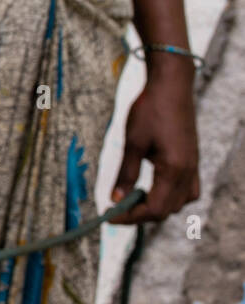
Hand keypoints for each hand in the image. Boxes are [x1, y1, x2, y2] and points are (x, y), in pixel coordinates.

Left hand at [109, 57, 199, 224]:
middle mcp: (188, 172)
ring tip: (132, 198)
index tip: (109, 216)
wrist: (171, 86)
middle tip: (116, 208)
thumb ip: (126, 174)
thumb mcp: (132, 143)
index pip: (154, 209)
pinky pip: (187, 190)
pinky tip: (152, 187)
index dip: (130, 217)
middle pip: (167, 209)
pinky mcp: (192, 160)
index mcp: (174, 170)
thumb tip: (115, 198)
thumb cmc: (150, 110)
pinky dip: (170, 196)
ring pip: (179, 202)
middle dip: (141, 214)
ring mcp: (193, 166)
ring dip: (157, 206)